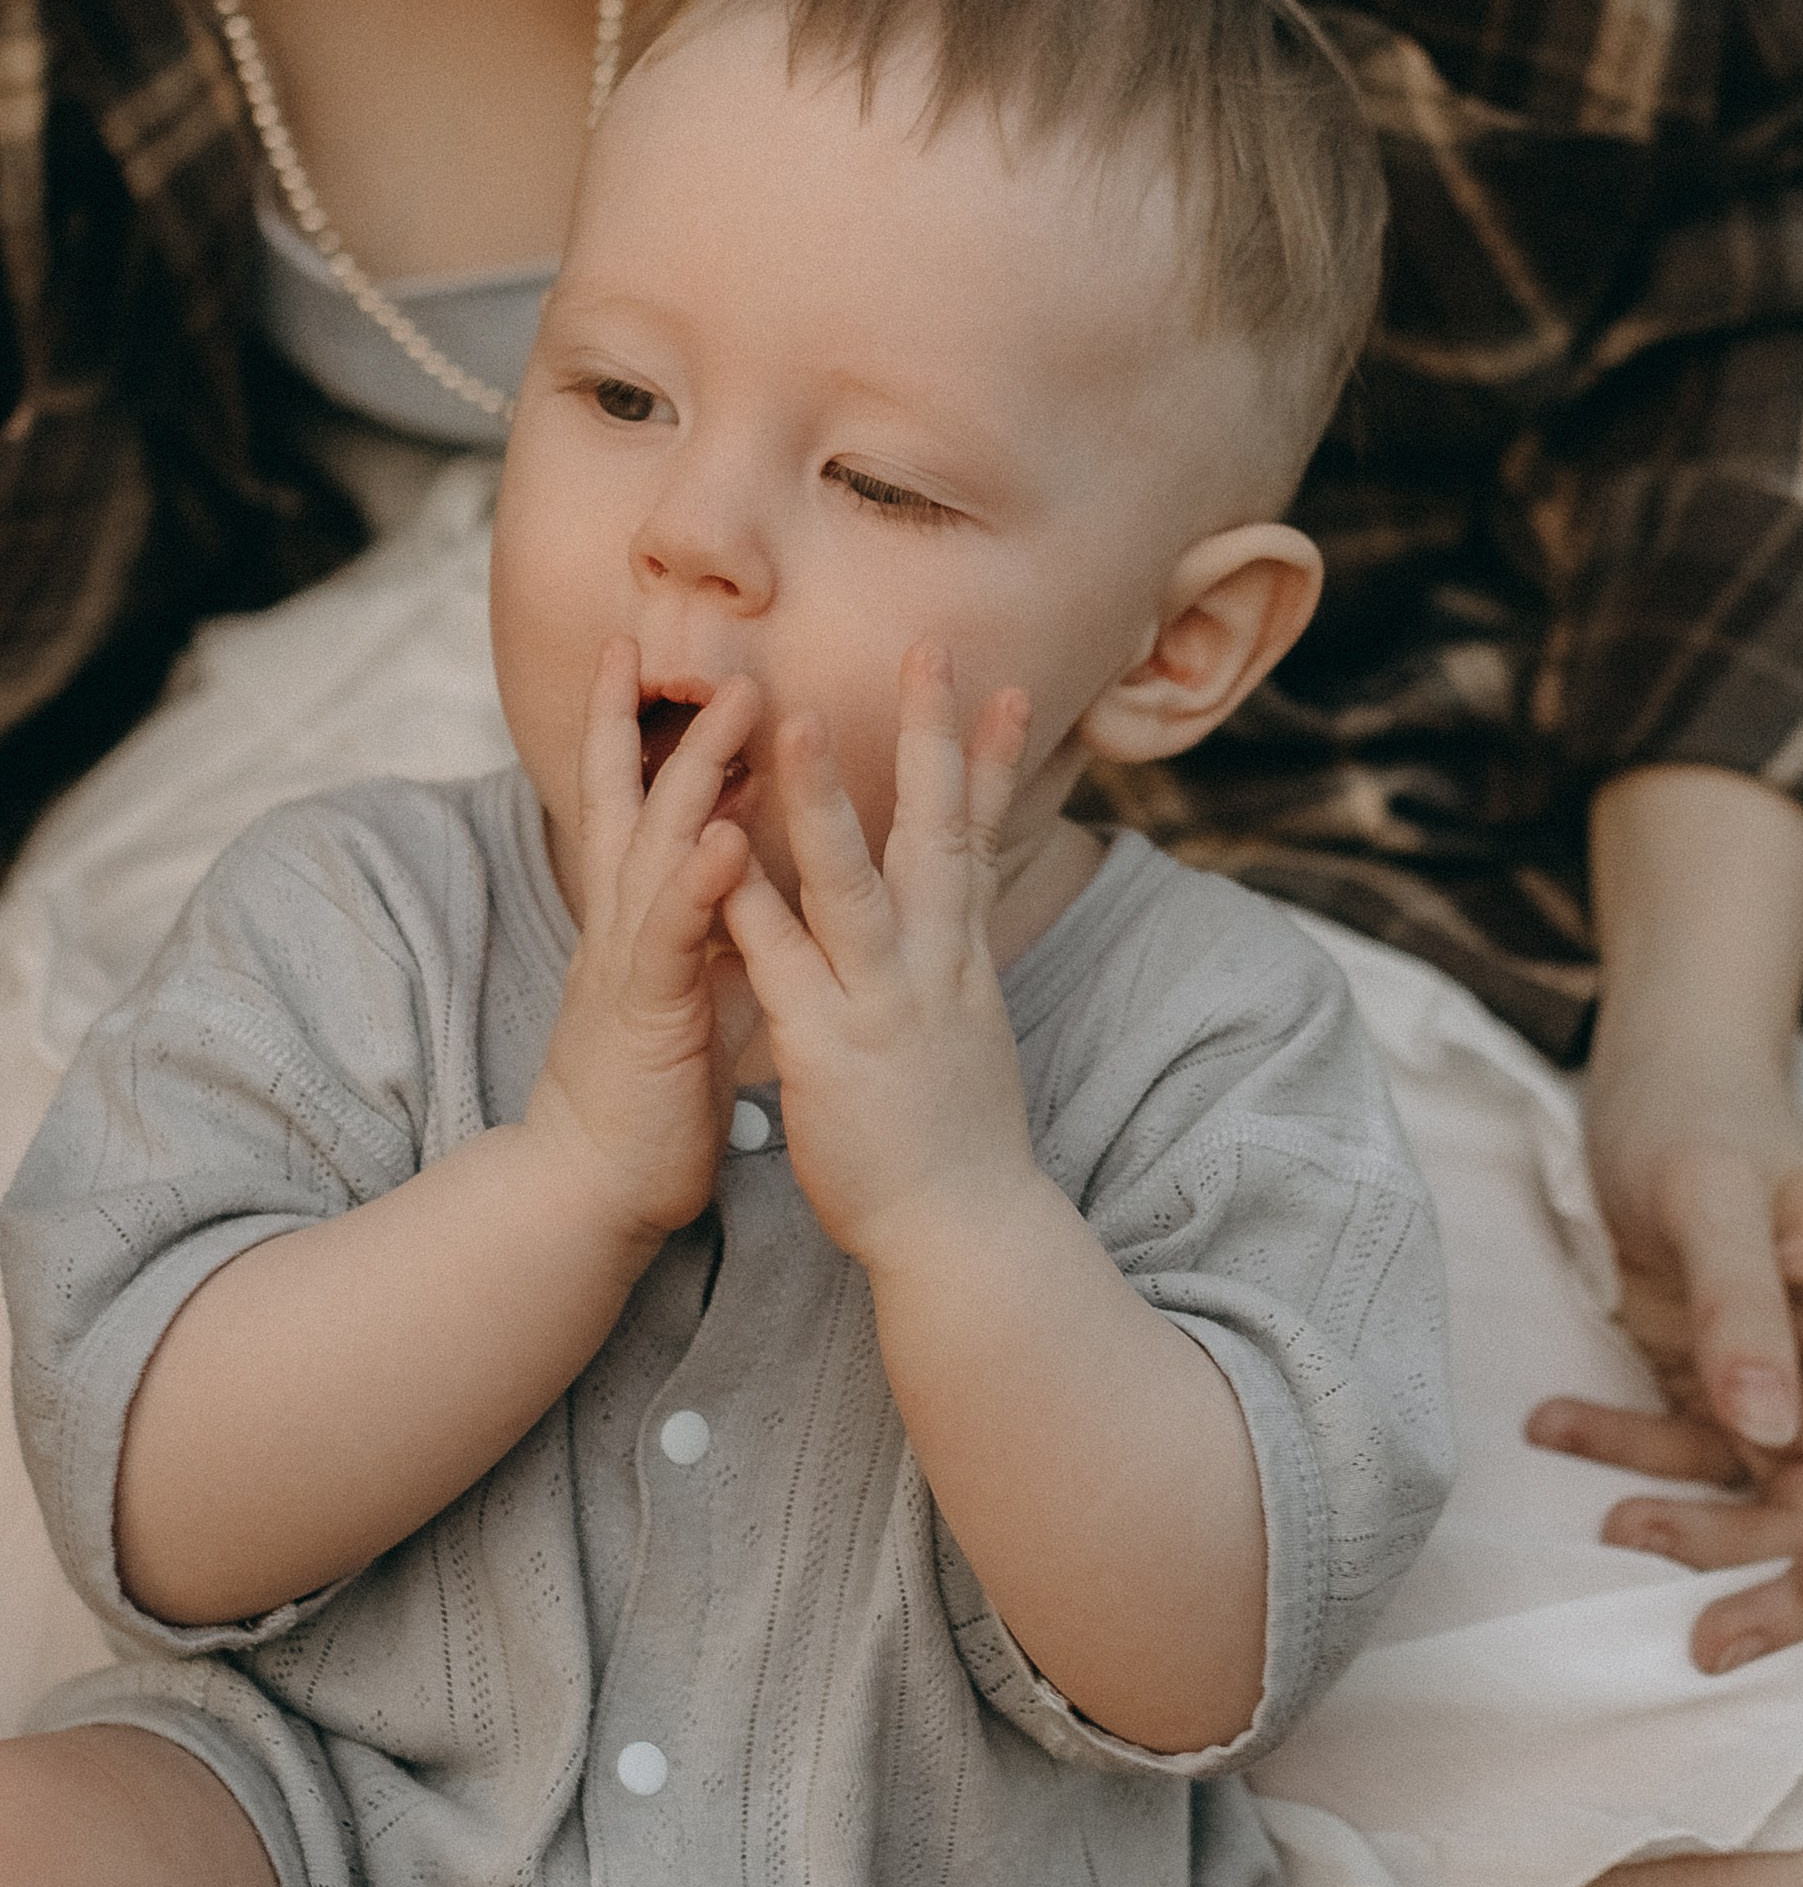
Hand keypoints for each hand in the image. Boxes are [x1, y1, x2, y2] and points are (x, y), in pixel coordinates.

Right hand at [525, 641, 761, 1246]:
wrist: (593, 1187)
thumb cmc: (648, 1091)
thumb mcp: (684, 984)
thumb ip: (705, 917)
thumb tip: (739, 856)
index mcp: (635, 916)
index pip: (628, 800)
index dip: (627, 724)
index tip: (637, 649)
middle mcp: (622, 923)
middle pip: (638, 797)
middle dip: (671, 719)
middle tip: (717, 644)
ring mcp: (630, 962)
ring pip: (661, 845)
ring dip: (700, 771)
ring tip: (744, 703)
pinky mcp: (647, 1011)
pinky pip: (675, 935)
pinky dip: (702, 882)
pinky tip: (734, 837)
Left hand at [721, 645, 1035, 1267]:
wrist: (967, 1236)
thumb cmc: (958, 1148)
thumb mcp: (971, 1040)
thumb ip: (956, 976)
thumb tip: (962, 932)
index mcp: (962, 963)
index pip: (980, 842)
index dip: (989, 762)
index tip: (1000, 688)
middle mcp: (934, 969)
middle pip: (939, 834)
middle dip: (934, 740)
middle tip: (934, 649)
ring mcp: (883, 1007)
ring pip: (854, 888)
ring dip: (824, 803)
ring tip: (796, 723)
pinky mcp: (829, 1052)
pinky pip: (782, 968)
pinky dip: (751, 909)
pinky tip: (719, 856)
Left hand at [1530, 1075, 1802, 1669]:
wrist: (1645, 1089)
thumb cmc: (1698, 1120)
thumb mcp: (1711, 1195)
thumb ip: (1740, 1307)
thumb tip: (1765, 1428)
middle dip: (1790, 1589)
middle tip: (1711, 1642)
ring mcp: (1796, 1398)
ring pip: (1774, 1516)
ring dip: (1698, 1538)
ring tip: (1612, 1528)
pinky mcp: (1720, 1400)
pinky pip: (1688, 1464)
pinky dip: (1627, 1461)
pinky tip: (1556, 1428)